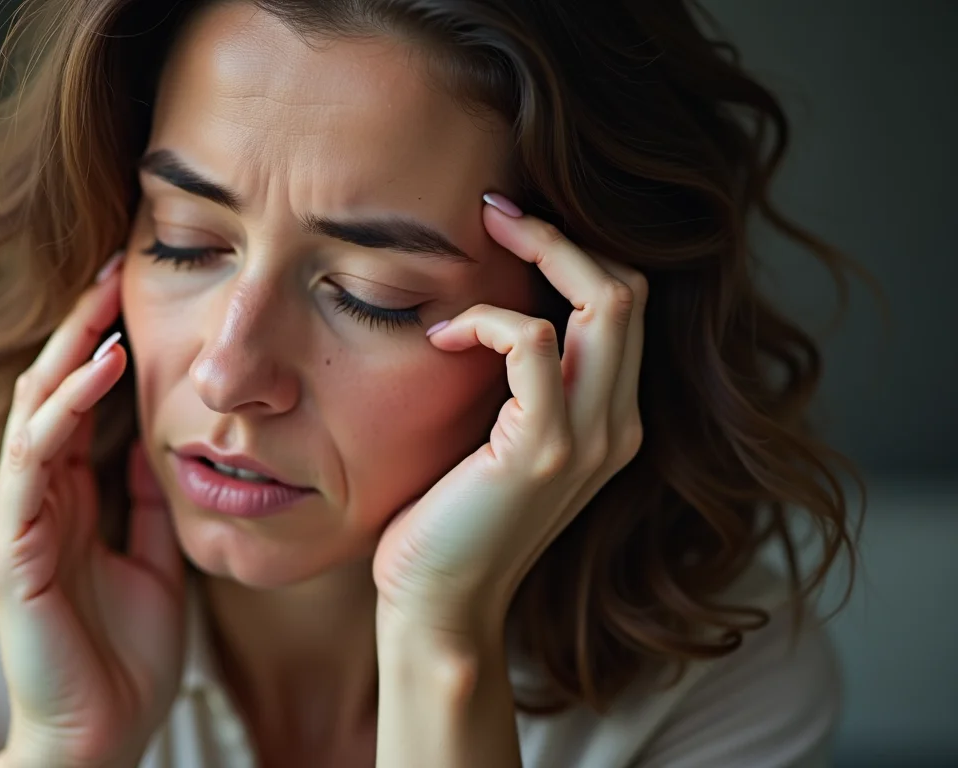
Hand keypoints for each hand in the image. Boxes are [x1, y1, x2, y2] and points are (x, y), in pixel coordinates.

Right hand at [0, 256, 185, 767]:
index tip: (132, 289)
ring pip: (32, 411)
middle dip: (79, 326)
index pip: (74, 402)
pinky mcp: (8, 548)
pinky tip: (100, 368)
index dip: (97, 344)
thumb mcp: (153, 556)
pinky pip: (32, 462)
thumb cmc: (125, 653)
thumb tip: (164, 439)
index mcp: (64, 499)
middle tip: (113, 264)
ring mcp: (13, 520)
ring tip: (107, 296)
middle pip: (46, 389)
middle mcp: (31, 498)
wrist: (103, 734)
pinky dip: (65, 409)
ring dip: (69, 350)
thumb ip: (145, 499)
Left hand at [372, 200, 645, 636]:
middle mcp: (617, 426)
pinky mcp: (543, 451)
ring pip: (605, 302)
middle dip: (561, 236)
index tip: (511, 226)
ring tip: (479, 246)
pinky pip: (536, 345)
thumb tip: (489, 305)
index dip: (575, 253)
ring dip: (538, 255)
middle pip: (629, 290)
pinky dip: (489, 321)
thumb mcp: (496, 437)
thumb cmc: (449, 519)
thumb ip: (516, 383)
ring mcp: (589, 440)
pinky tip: (444, 340)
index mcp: (610, 420)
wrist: (439, 606)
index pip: (625, 306)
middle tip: (495, 211)